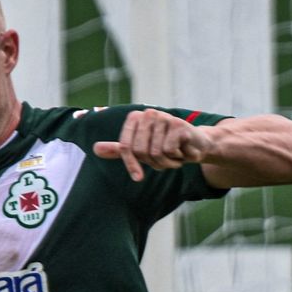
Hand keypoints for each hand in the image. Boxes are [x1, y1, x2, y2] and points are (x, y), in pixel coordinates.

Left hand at [93, 108, 209, 181]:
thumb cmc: (166, 146)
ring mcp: (163, 117)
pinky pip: (168, 151)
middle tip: (165, 159)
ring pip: (155, 153)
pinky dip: (176, 158)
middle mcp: (148, 114)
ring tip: (175, 154)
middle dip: (153, 163)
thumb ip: (119, 149)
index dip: (131, 164)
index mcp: (135, 117)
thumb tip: (95, 149)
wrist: (196, 145)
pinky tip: (184, 151)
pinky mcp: (178, 125)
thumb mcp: (141, 149)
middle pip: (140, 151)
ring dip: (167, 162)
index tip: (138, 177)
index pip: (125, 147)